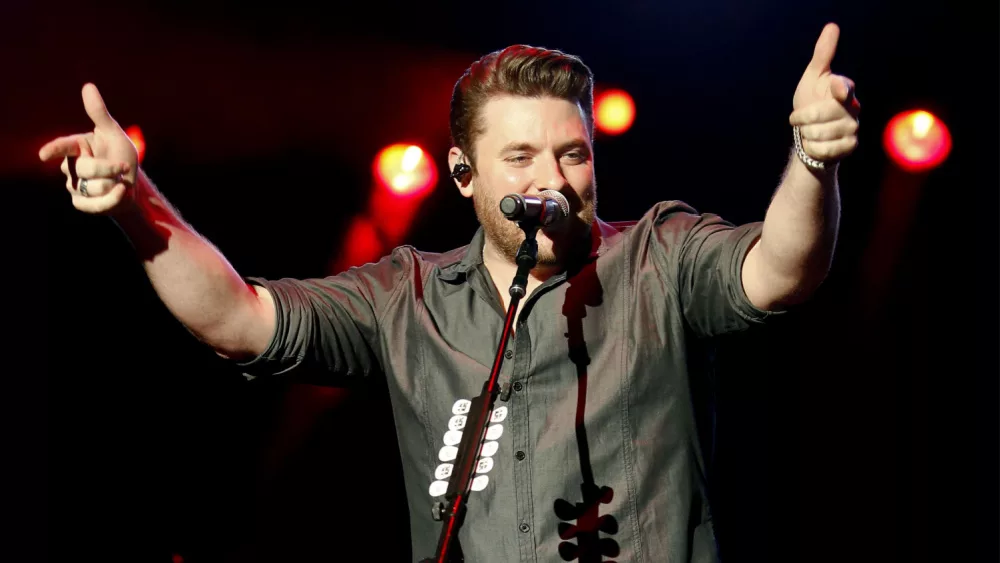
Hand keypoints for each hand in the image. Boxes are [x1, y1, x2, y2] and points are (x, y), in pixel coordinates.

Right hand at [39, 83, 138, 214]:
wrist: (132, 184)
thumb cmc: (121, 155)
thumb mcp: (114, 135)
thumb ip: (100, 114)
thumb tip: (88, 86)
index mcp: (77, 146)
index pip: (63, 147)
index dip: (54, 150)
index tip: (45, 155)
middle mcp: (71, 166)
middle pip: (84, 169)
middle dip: (108, 168)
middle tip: (123, 168)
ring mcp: (75, 186)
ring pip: (91, 187)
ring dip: (112, 184)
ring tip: (120, 181)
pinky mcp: (82, 203)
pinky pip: (94, 204)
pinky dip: (112, 199)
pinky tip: (122, 192)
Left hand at [789, 23, 860, 162]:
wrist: (810, 134)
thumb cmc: (812, 101)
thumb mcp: (813, 77)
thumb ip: (823, 55)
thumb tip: (832, 26)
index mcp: (844, 90)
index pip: (845, 88)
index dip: (840, 89)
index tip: (834, 88)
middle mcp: (853, 108)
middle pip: (822, 114)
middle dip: (803, 118)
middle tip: (799, 119)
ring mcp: (853, 128)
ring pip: (821, 133)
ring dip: (806, 134)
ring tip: (808, 131)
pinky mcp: (850, 146)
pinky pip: (825, 149)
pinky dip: (813, 147)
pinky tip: (814, 144)